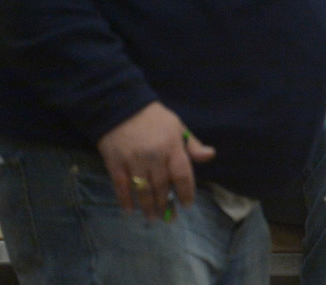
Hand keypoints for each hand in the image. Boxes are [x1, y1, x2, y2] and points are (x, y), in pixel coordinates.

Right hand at [96, 102, 215, 219]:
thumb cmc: (154, 118)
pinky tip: (130, 211)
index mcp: (172, 146)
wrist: (121, 106)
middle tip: (168, 218)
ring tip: (152, 218)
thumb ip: (192, 144)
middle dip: (165, 204)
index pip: (182, 175)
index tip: (187, 205)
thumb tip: (210, 155)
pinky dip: (125, 201)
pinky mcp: (115, 164)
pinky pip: (121, 187)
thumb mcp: (177, 126)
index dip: (186, 192)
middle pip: (161, 186)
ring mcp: (133, 161)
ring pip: (142, 190)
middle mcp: (154, 156)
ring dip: (148, 206)